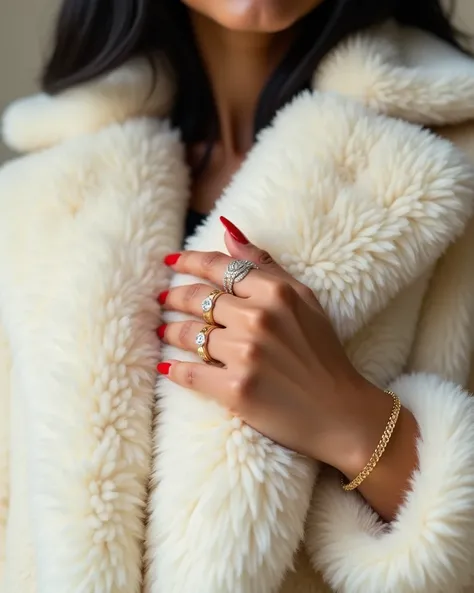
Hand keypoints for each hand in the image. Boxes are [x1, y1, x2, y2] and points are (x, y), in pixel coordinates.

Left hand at [157, 217, 393, 473]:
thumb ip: (265, 265)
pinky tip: (166, 365)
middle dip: (173, 297)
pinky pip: (190, 372)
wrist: (339, 412)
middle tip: (163, 299)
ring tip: (163, 329)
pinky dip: (173, 369)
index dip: (189, 262)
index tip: (170, 262)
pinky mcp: (235, 390)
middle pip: (198, 299)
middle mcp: (258, 319)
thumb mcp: (304, 299)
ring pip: (189, 334)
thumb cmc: (323, 353)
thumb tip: (227, 230)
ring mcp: (245, 355)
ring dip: (170, 330)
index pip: (219, 268)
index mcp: (276, 293)